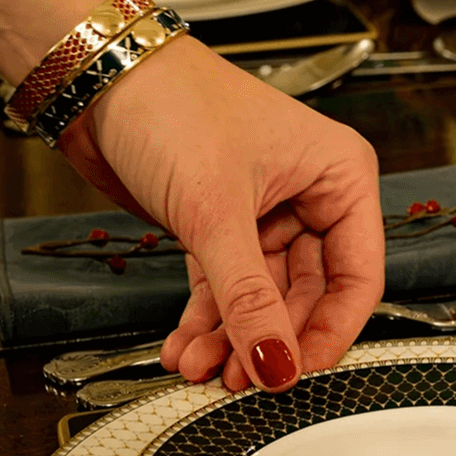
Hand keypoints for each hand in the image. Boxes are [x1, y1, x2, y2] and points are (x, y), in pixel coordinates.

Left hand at [57, 38, 384, 391]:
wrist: (98, 78)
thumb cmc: (173, 103)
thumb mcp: (217, 211)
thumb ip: (247, 298)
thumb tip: (276, 363)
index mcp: (339, 176)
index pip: (357, 276)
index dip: (329, 331)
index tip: (296, 371)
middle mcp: (309, 196)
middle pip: (308, 295)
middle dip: (270, 339)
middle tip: (241, 377)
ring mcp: (264, 213)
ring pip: (262, 297)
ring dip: (231, 337)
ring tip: (201, 366)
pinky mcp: (219, 225)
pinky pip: (224, 287)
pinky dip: (206, 320)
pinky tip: (185, 346)